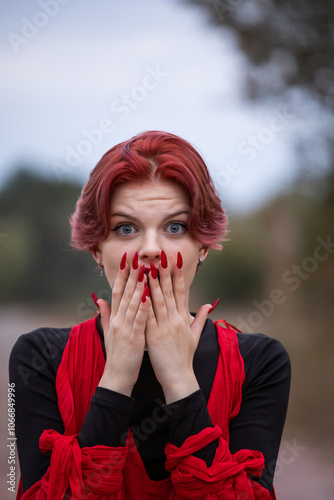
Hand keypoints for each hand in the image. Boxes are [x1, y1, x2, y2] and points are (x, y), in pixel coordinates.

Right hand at [97, 253, 149, 396]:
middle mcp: (118, 320)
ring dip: (137, 286)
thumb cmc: (116, 355)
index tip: (127, 260)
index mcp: (115, 318)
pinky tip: (147, 296)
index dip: (121, 275)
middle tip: (136, 257)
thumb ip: (105, 314)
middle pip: (124, 293)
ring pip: (131, 303)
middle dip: (130, 274)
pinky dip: (142, 308)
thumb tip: (100, 298)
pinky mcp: (133, 339)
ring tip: (144, 270)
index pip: (117, 291)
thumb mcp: (108, 332)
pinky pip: (138, 321)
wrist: (116, 377)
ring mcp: (125, 329)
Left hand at [145, 251, 212, 403]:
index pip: (181, 291)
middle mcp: (175, 320)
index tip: (176, 259)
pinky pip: (148, 316)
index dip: (178, 275)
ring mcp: (164, 327)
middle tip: (162, 256)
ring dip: (154, 283)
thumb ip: (200, 318)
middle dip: (166, 272)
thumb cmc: (185, 357)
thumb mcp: (195, 336)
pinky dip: (144, 303)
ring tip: (150, 267)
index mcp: (183, 318)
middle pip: (170, 292)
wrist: (179, 377)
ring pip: (158, 301)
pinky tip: (140, 292)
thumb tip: (208, 305)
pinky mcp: (154, 336)